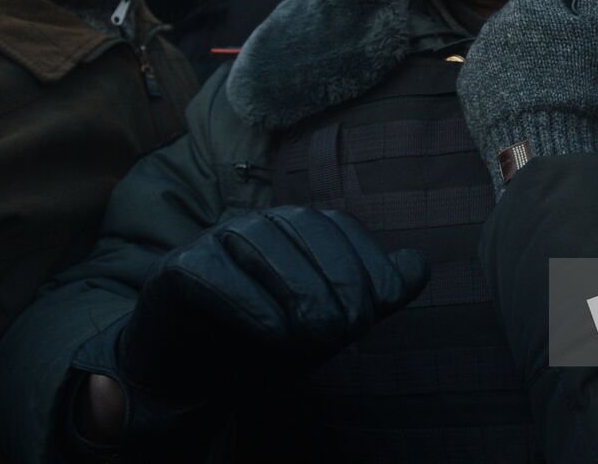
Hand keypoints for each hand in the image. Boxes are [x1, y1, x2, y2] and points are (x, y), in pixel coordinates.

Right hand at [68, 207, 427, 454]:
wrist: (190, 375)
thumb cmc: (264, 343)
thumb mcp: (328, 323)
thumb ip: (373, 294)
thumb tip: (418, 267)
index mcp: (296, 228)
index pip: (339, 228)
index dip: (366, 263)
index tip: (380, 307)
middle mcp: (258, 223)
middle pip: (305, 232)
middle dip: (336, 282)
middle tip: (347, 332)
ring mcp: (215, 240)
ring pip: (262, 242)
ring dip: (297, 290)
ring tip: (316, 337)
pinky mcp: (179, 268)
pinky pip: (214, 273)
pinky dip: (247, 303)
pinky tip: (272, 334)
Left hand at [459, 0, 597, 194]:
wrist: (544, 153)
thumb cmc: (581, 88)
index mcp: (529, 3)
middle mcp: (496, 23)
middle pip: (533, 2)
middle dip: (559, 13)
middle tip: (586, 44)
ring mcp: (480, 56)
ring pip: (514, 34)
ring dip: (536, 43)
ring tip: (562, 74)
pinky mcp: (471, 88)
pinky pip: (496, 65)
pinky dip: (515, 70)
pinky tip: (536, 93)